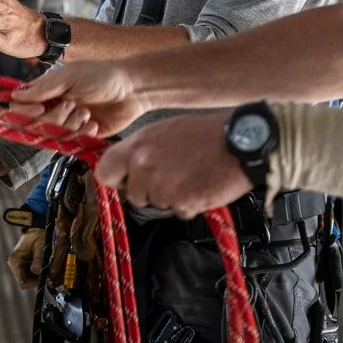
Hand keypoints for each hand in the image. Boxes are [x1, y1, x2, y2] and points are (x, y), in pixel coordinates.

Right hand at [7, 226, 45, 290]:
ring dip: (37, 275)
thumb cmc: (37, 236)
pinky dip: (36, 272)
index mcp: (15, 261)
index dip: (34, 283)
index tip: (43, 277)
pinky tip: (40, 264)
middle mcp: (14, 265)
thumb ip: (38, 259)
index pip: (23, 283)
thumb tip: (36, 271)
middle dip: (36, 279)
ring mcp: (17, 266)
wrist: (35, 229)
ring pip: (28, 279)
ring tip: (42, 264)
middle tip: (45, 270)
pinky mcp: (22, 265)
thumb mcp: (40, 247)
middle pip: (26, 282)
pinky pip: (30, 275)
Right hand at [11, 61, 147, 137]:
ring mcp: (68, 123)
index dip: (26, 112)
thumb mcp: (69, 77)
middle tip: (71, 105)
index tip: (40, 109)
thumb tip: (15, 96)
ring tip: (87, 113)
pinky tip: (94, 123)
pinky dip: (83, 134)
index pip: (21, 107)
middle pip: (37, 125)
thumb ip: (43, 88)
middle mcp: (54, 108)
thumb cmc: (101, 75)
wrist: (132, 90)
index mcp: (47, 91)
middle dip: (54, 118)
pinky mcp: (83, 136)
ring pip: (54, 136)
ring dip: (70, 125)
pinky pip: (73, 143)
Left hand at [96, 113, 250, 217]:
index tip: (125, 180)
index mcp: (136, 146)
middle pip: (134, 195)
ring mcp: (162, 188)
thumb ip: (141, 150)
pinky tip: (199, 185)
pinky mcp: (181, 204)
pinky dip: (188, 204)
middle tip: (170, 177)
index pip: (104, 172)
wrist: (238, 144)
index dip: (116, 179)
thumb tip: (128, 167)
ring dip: (171, 197)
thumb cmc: (203, 134)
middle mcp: (144, 167)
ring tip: (189, 177)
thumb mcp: (162, 131)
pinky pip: (178, 211)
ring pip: (157, 204)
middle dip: (149, 191)